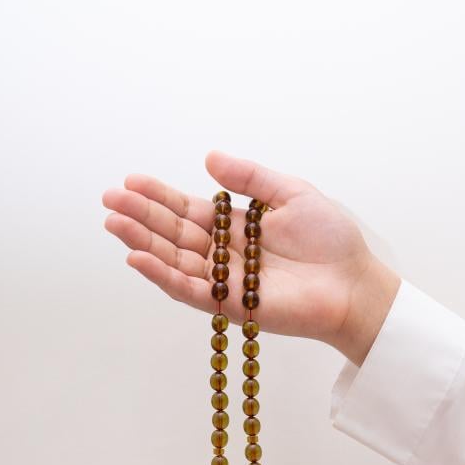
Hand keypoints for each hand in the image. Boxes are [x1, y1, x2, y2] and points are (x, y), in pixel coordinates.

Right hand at [102, 151, 400, 365]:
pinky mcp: (232, 307)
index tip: (130, 181)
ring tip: (115, 224)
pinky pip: (191, 291)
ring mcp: (226, 282)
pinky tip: (138, 260)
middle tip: (109, 199)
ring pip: (175, 261)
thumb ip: (250, 178)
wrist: (354, 283)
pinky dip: (163, 277)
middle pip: (174, 235)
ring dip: (143, 244)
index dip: (159, 197)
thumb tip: (207, 157)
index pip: (189, 211)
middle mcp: (226, 255)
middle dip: (141, 217)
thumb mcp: (291, 193)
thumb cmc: (331, 241)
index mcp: (237, 228)